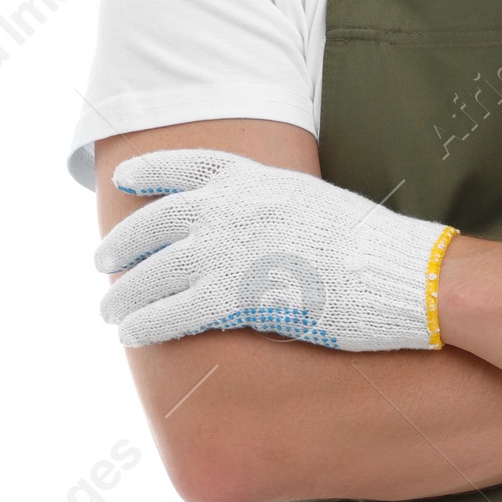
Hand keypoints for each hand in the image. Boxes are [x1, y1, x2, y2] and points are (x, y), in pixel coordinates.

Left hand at [94, 148, 453, 350]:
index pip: (187, 167)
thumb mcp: (315, 203)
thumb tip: (252, 229)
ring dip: (125, 294)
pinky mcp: (234, 296)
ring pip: (155, 272)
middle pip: (156, 223)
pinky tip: (132, 334)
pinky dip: (146, 324)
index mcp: (256, 179)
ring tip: (109, 310)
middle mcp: (233, 207)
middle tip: (102, 262)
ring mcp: (230, 249)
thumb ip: (273, 207)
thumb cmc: (370, 247)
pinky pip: (172, 312)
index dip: (150, 172)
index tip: (124, 180)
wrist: (399, 274)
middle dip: (123, 244)